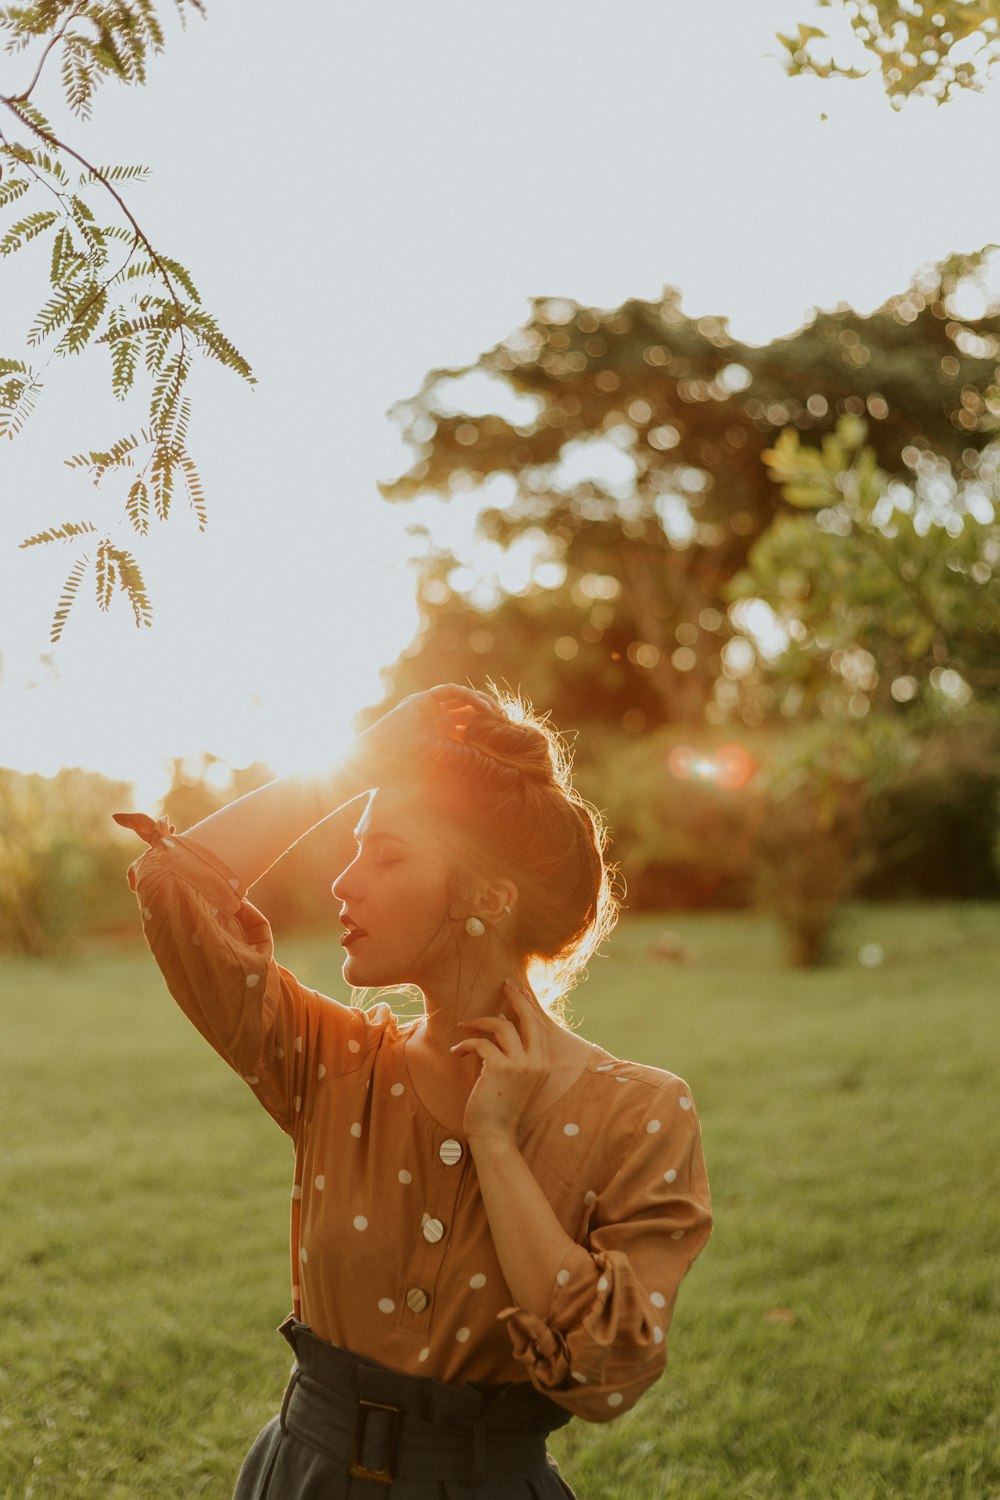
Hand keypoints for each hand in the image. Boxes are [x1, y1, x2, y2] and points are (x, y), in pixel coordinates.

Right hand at [354, 683, 495, 774]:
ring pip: (461, 698)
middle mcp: (438, 722)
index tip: (505, 734)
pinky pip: (447, 691)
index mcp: (444, 739)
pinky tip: (480, 705)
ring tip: (495, 712)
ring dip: (480, 702)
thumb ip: (463, 763)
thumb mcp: (444, 767)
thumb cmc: (407, 771)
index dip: (488, 728)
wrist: (378, 762)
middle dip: (488, 713)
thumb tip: (493, 772)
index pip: (471, 728)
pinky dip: (465, 694)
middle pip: (469, 711)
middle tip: (505, 720)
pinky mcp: (421, 701)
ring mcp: (430, 710)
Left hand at [450, 979, 550, 1146]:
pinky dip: (466, 1044)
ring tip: (465, 1026)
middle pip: (529, 1019)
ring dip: (480, 1022)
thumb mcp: (514, 1078)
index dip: (528, 1006)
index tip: (518, 991)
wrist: (494, 1135)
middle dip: (516, 998)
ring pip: (502, 1026)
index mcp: (543, 1065)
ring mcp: (521, 1065)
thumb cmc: (499, 1107)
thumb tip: (502, 1021)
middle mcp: (537, 1062)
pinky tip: (456, 1052)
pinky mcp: (501, 1068)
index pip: (539, 1026)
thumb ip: (513, 1053)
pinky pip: (481, 1043)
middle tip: (505, 984)